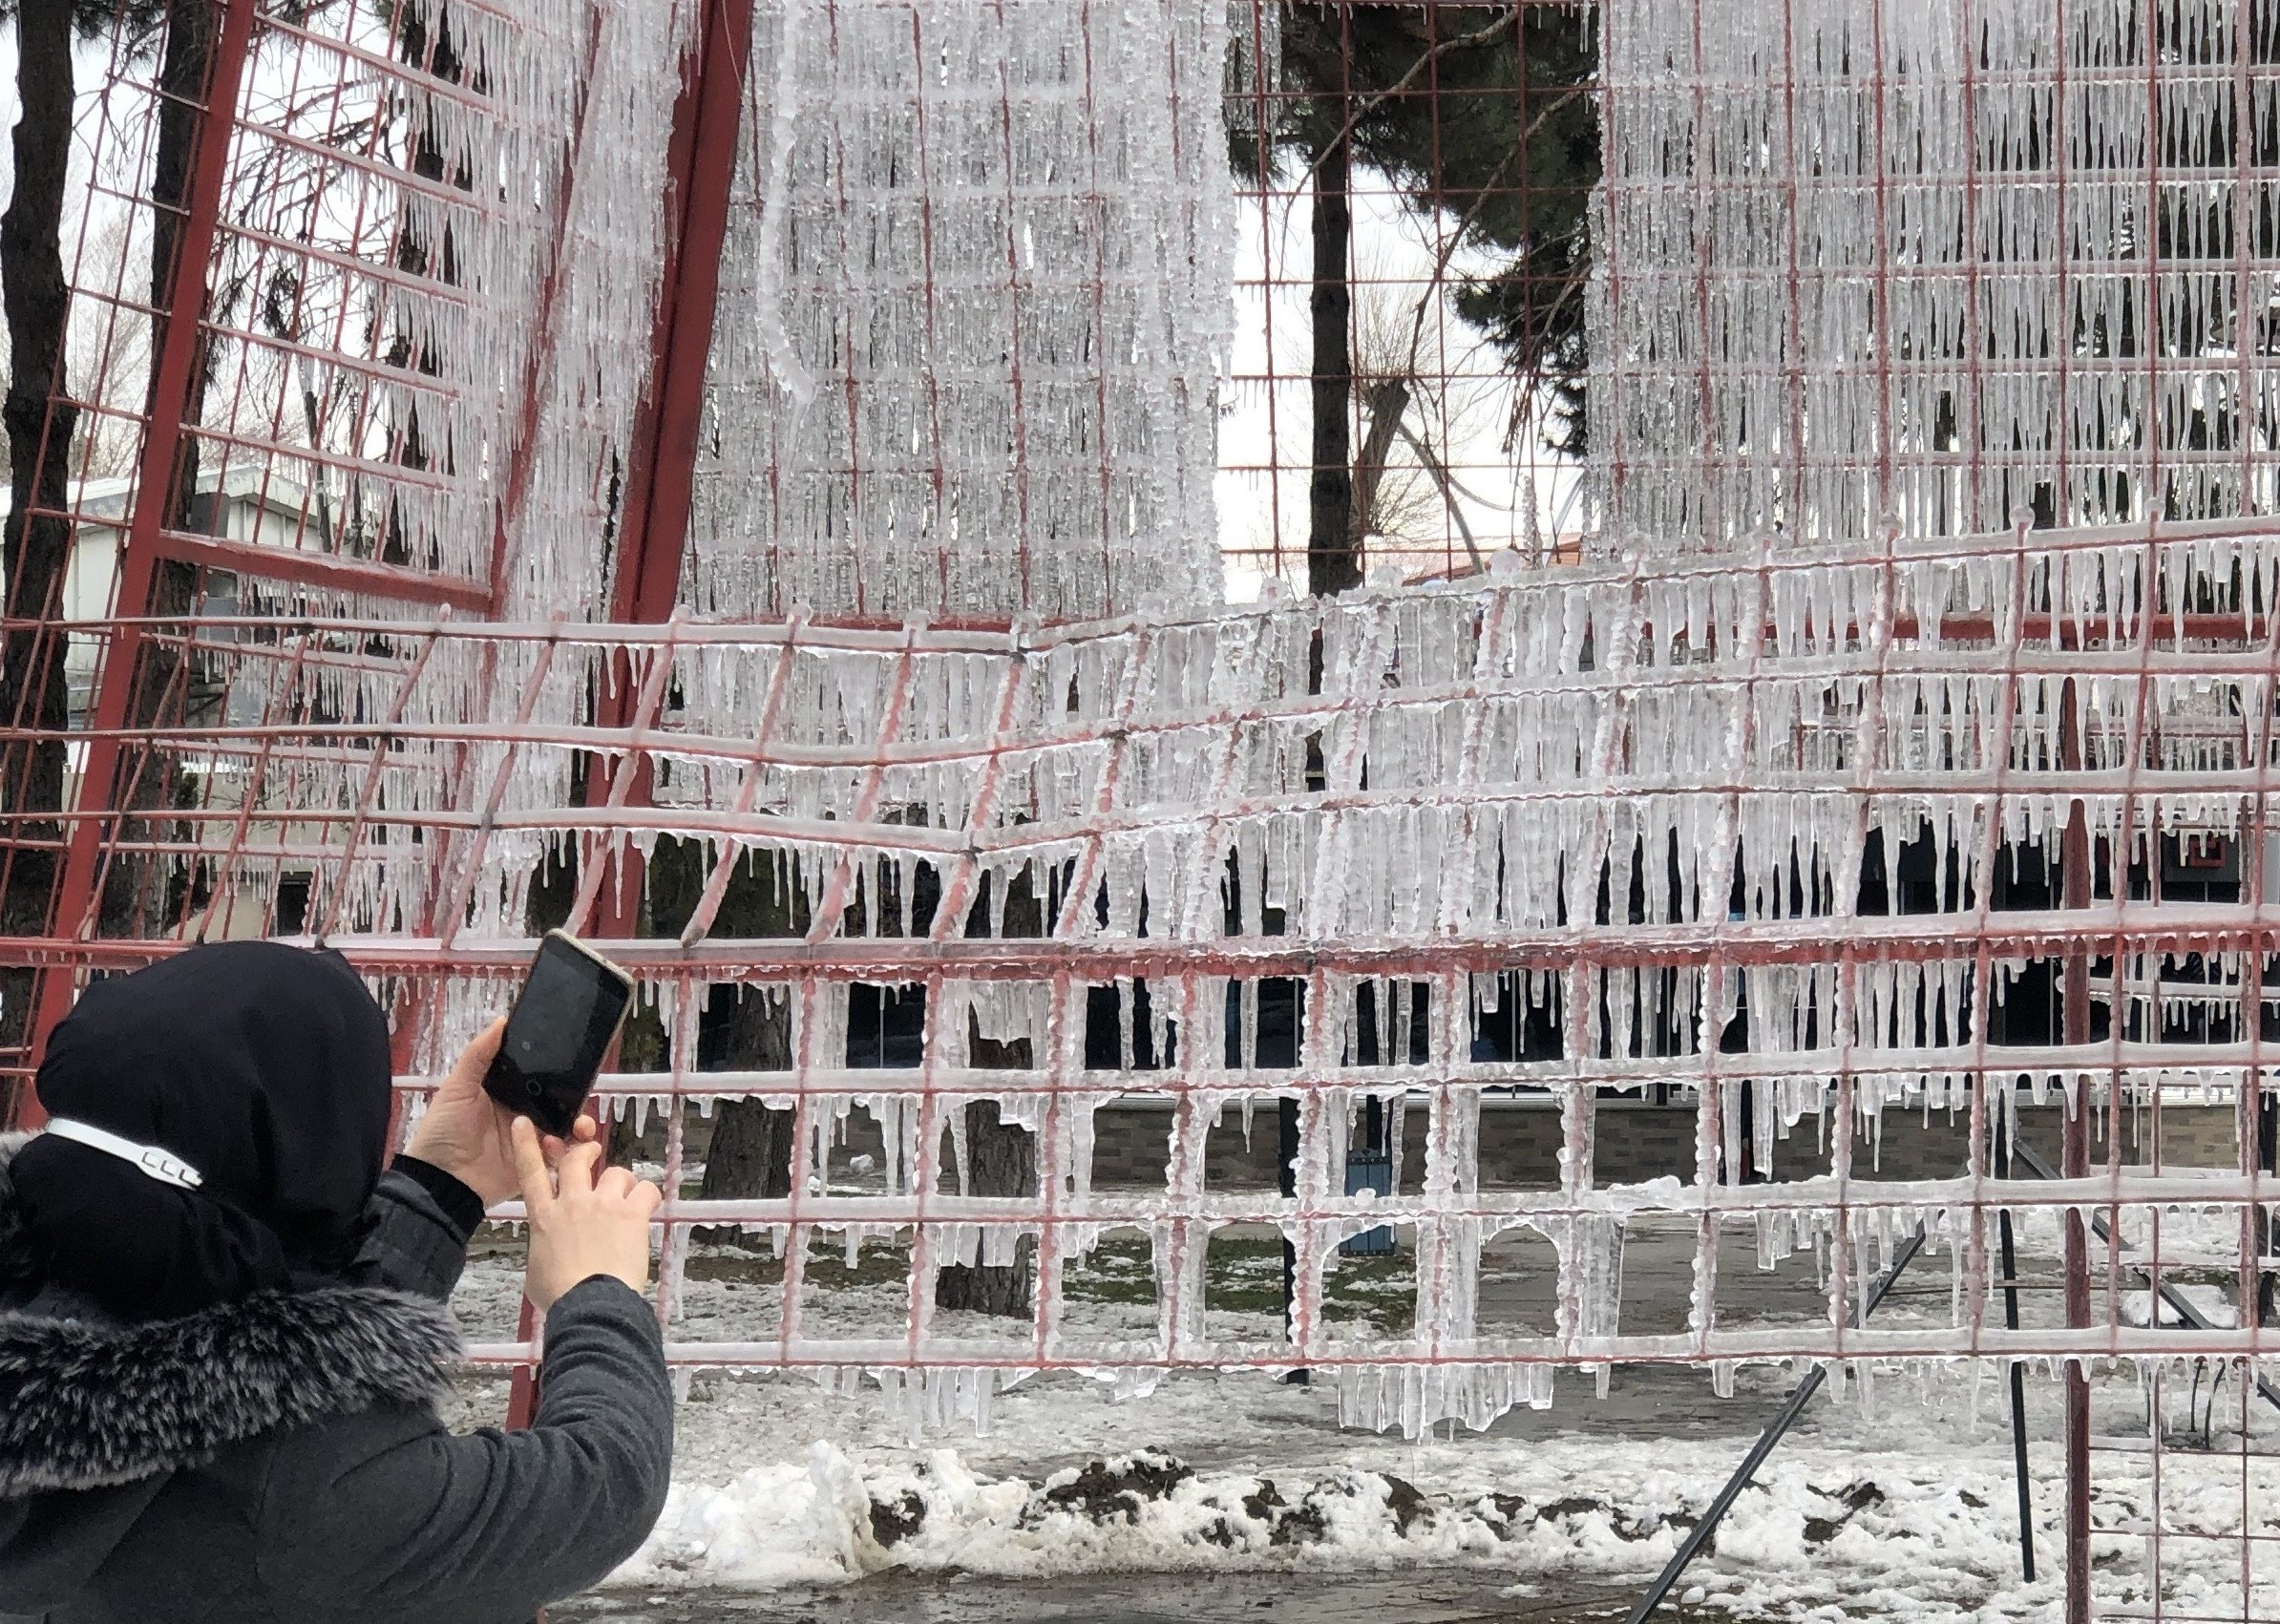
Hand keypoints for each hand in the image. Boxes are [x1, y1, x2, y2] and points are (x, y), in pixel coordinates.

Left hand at [405, 1018, 591, 1206]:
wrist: (440, 1181)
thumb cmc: (444, 1131)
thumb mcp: (457, 1088)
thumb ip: (478, 1055)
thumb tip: (501, 1020)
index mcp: (506, 1093)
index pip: (539, 1077)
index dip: (558, 1071)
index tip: (577, 1062)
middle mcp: (522, 1114)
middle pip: (559, 1102)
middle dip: (576, 1099)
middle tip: (584, 1096)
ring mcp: (530, 1141)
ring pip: (566, 1128)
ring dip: (579, 1125)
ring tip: (581, 1127)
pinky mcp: (535, 1165)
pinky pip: (561, 1157)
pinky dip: (568, 1152)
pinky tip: (563, 1146)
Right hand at [512, 1115, 660, 1311]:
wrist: (589, 1305)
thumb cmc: (562, 1295)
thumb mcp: (536, 1270)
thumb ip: (543, 1249)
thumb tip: (550, 1251)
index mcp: (544, 1218)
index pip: (530, 1173)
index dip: (526, 1145)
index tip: (525, 1123)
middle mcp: (572, 1204)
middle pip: (577, 1159)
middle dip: (586, 1151)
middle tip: (593, 1154)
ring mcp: (602, 1205)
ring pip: (616, 1172)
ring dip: (623, 1183)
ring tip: (627, 1200)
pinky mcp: (630, 1214)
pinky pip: (646, 1190)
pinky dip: (648, 1197)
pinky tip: (646, 1209)